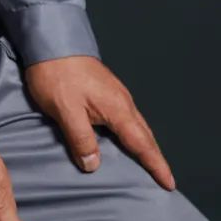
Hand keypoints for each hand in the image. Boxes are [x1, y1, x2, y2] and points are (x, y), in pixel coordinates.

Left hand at [22, 54, 175, 190]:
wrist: (50, 38)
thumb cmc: (56, 73)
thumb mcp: (65, 109)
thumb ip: (81, 139)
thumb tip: (94, 165)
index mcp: (117, 107)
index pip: (142, 143)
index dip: (156, 164)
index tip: (170, 183)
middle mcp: (122, 100)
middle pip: (145, 134)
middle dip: (156, 157)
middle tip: (165, 179)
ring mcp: (115, 92)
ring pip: (137, 124)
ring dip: (146, 144)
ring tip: (149, 163)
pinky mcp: (106, 89)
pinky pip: (127, 117)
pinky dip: (133, 132)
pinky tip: (126, 138)